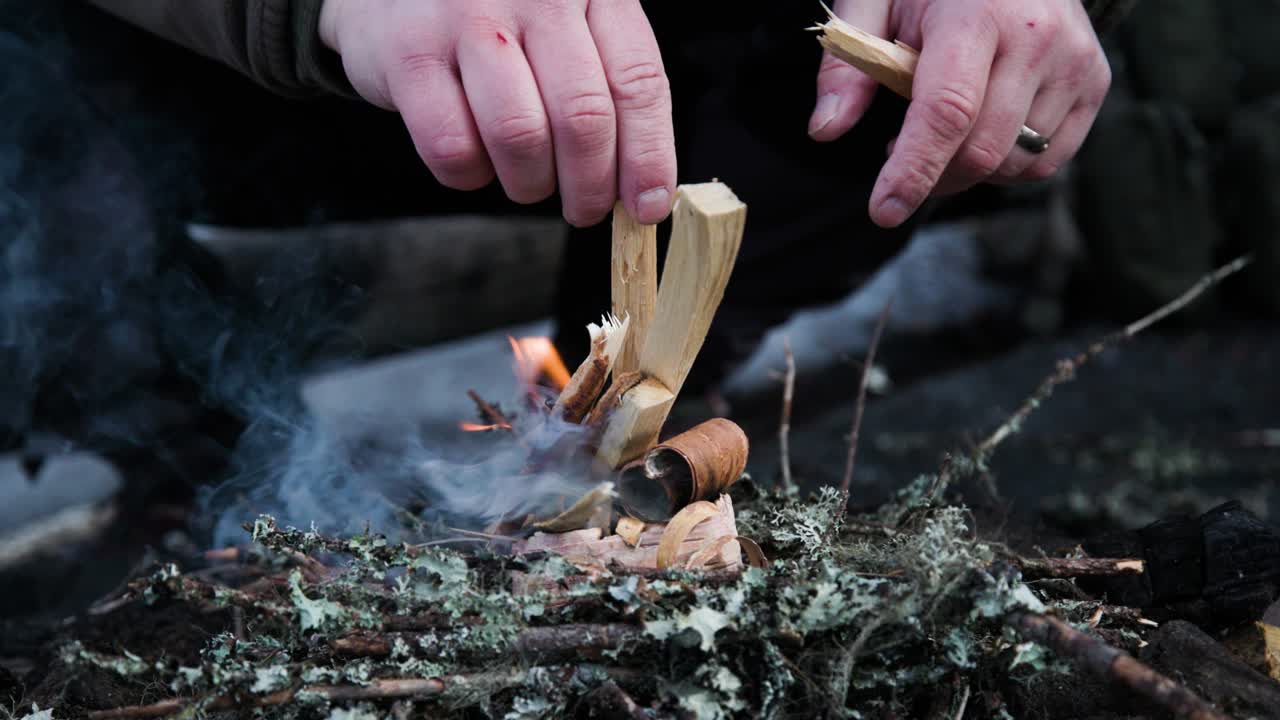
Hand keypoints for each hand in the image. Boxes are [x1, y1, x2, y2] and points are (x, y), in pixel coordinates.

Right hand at [319, 0, 676, 226]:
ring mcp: (467, 18)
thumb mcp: (570, 29)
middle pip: (583, 117)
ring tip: (527, 180)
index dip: (648, 157)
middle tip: (582, 209)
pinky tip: (475, 157)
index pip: (638, 82)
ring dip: (530, 183)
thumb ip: (608, 90)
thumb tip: (643, 190)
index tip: (645, 206)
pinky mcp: (409, 53)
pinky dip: (471, 174)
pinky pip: (453, 147)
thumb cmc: (500, 18)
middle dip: (589, 186)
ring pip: (520, 136)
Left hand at [809, 0, 1111, 227]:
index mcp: (977, 14)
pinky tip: (982, 132)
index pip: (947, 112)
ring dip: (967, 171)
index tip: (884, 210)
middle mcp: (1037, 38)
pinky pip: (1046, 161)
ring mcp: (1075, 62)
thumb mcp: (875, 2)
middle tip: (899, 153)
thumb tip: (825, 131)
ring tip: (943, 129)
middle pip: (981, 151)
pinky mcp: (1096, 82)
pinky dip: (1005, 166)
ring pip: (1014, 164)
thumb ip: (846, 66)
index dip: (913, 170)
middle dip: (932, 176)